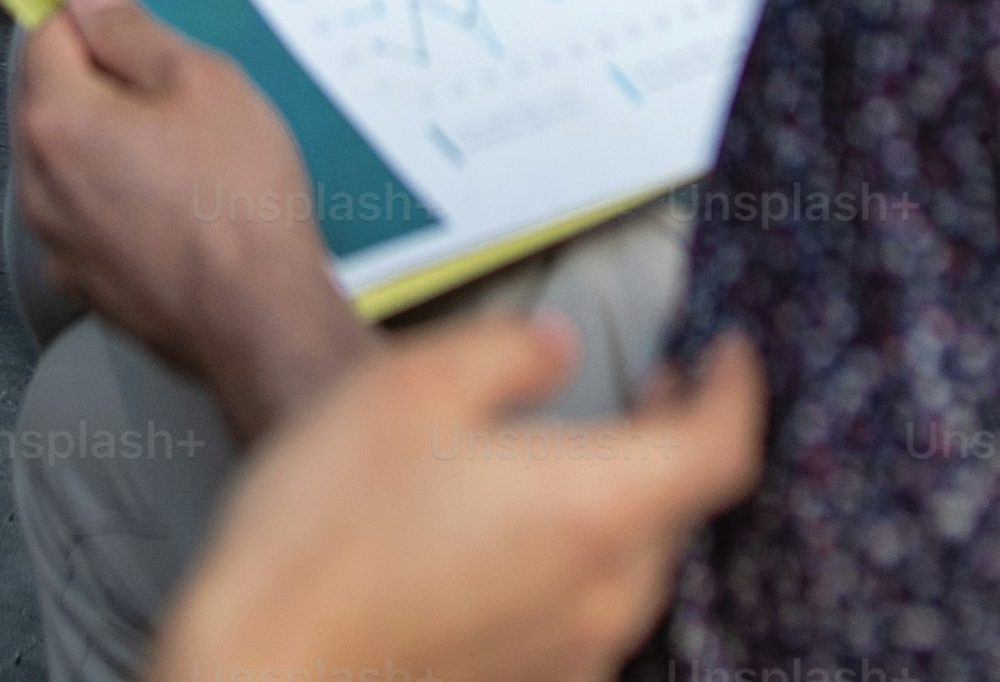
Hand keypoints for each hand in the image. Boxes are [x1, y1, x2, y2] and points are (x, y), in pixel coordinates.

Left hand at [13, 0, 367, 435]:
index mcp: (57, 120)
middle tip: (173, 87)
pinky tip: (176, 203)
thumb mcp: (202, 81)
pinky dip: (117, 199)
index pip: (46, 35)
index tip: (130, 20)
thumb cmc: (237, 198)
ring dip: (108, 143)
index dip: (91, 17)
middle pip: (51, 100)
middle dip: (100, 82)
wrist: (258, 318)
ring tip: (184, 149)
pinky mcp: (84, 283)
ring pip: (67, 162)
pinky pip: (86, 217)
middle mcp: (38, 183)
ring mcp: (57, 241)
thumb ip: (133, 31)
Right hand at [151, 318, 765, 681]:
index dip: (736, 392)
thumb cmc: (323, 535)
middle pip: (681, 509)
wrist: (262, 667)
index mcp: (592, 507)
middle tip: (655, 386)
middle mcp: (601, 594)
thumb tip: (557, 350)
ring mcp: (568, 655)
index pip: (720, 449)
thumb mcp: (408, 388)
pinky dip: (581, 559)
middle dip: (678, 437)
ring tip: (583, 453)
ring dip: (629, 500)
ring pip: (635, 566)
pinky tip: (520, 533)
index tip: (727, 356)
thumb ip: (507, 353)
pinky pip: (585, 614)